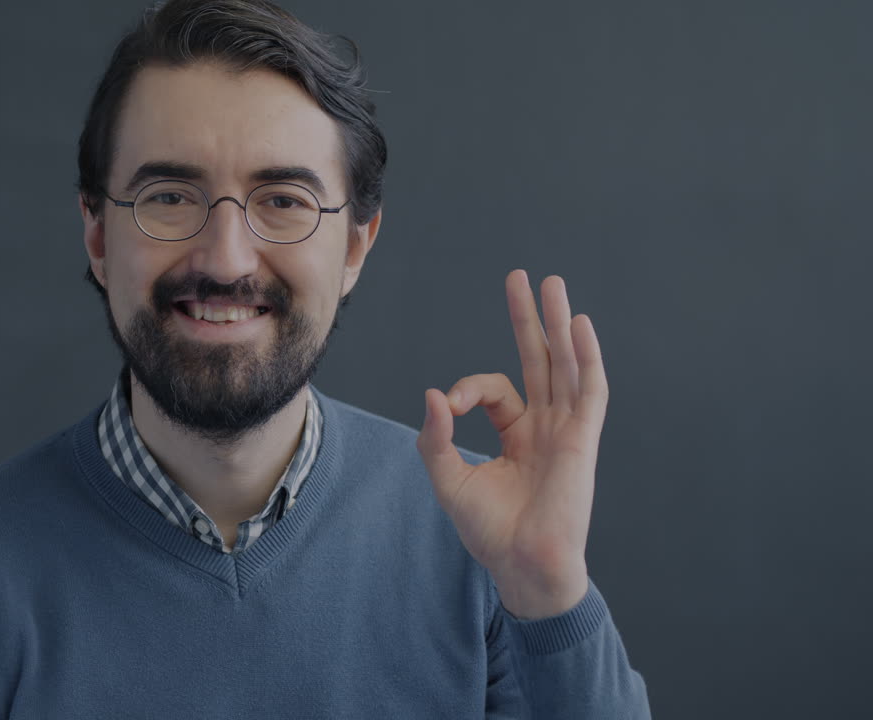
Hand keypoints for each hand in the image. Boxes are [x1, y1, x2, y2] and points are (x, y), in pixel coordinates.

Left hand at [416, 270, 607, 618]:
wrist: (522, 565)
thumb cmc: (489, 532)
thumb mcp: (449, 480)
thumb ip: (435, 437)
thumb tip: (432, 393)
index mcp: (516, 435)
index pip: (494, 390)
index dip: (466, 389)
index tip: (448, 405)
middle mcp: (544, 426)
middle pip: (539, 360)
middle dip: (529, 318)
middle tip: (522, 276)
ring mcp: (565, 430)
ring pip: (565, 364)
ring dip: (559, 323)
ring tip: (552, 284)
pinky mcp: (582, 439)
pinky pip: (589, 390)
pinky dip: (586, 356)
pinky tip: (579, 324)